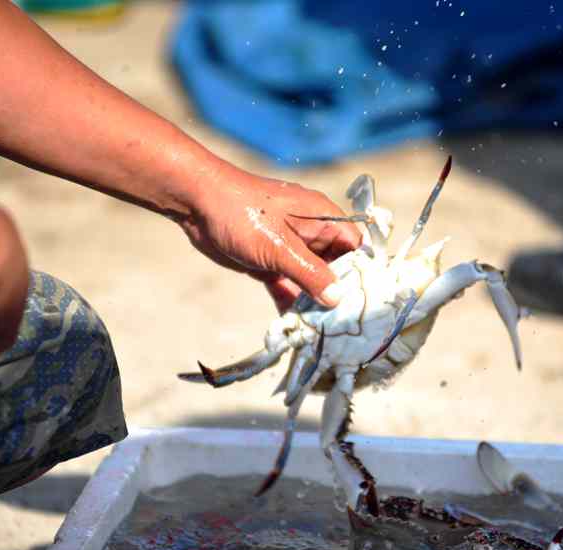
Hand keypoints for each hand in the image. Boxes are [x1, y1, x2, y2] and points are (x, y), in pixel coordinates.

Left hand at [178, 164, 361, 312]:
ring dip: (314, 303)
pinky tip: (294, 328)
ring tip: (320, 332)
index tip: (366, 301)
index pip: (356, 247)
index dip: (364, 272)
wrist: (196, 204)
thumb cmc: (242, 212)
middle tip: (343, 325)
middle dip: (338, 294)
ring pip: (311, 280)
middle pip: (336, 268)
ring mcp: (290, 248)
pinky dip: (291, 303)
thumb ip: (310, 273)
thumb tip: (337, 299)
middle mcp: (311, 234)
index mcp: (322, 219)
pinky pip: (288, 285)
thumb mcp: (280, 247)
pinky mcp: (269, 262)